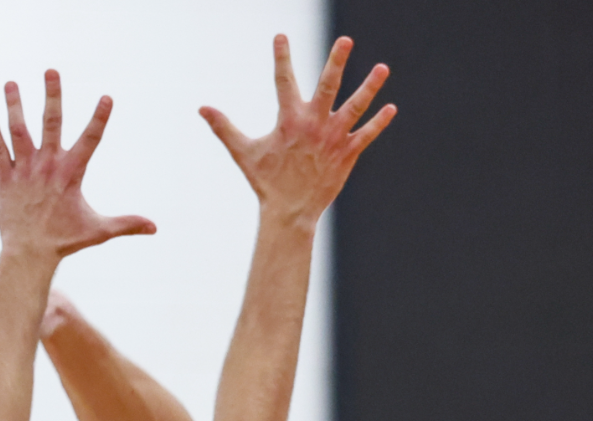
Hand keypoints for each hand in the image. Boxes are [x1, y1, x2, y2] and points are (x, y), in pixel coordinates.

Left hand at [0, 72, 153, 261]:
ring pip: (19, 130)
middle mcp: (48, 165)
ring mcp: (25, 170)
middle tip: (51, 70)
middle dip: (52, 96)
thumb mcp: (99, 231)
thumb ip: (126, 224)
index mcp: (71, 173)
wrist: (29, 255)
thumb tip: (155, 228)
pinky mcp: (5, 178)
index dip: (100, 118)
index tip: (107, 97)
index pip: (90, 139)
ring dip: (14, 105)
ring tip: (11, 82)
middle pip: (51, 123)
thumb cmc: (65, 241)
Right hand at [200, 35, 393, 228]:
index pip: (283, 81)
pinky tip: (391, 107)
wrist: (290, 213)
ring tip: (382, 67)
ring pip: (355, 107)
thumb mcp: (244, 152)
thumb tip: (201, 108)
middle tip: (346, 40)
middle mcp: (314, 125)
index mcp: (289, 120)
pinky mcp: (347, 154)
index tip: (280, 35)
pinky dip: (379, 122)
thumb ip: (224, 127)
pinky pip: (367, 134)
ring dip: (369, 87)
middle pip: (328, 86)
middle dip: (337, 61)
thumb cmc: (266, 182)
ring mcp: (333, 138)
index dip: (281, 57)